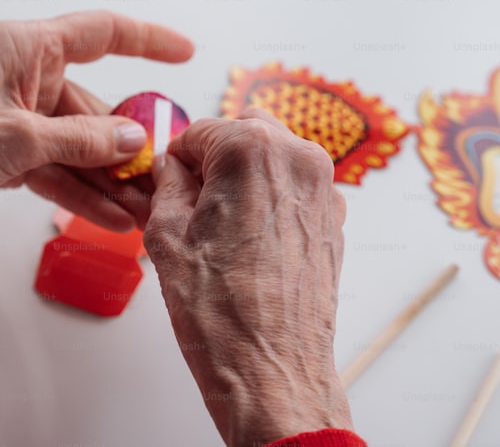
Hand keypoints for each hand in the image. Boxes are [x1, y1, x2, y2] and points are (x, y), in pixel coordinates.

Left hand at [0, 11, 193, 227]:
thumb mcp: (14, 140)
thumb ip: (80, 139)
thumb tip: (136, 140)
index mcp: (24, 49)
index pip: (100, 33)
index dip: (147, 39)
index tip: (185, 53)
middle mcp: (24, 77)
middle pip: (96, 106)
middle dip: (130, 145)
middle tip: (165, 177)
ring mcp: (17, 118)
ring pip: (80, 145)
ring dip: (111, 179)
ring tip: (145, 211)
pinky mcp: (8, 155)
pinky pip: (59, 170)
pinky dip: (83, 193)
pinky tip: (113, 219)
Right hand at [144, 110, 352, 446]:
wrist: (270, 369)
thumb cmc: (222, 313)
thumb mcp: (166, 235)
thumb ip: (166, 184)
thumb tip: (169, 169)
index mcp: (252, 148)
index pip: (199, 130)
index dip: (176, 161)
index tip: (167, 183)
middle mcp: (297, 158)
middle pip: (242, 135)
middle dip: (215, 162)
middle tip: (191, 204)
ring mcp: (323, 190)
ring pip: (272, 160)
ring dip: (244, 180)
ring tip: (220, 230)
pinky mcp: (333, 220)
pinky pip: (293, 191)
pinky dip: (270, 203)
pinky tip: (248, 245)